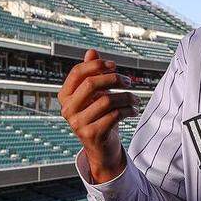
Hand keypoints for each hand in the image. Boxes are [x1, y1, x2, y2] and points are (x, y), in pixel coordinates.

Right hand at [58, 48, 139, 181]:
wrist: (102, 149)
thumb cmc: (99, 117)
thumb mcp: (95, 95)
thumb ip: (91, 74)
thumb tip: (91, 52)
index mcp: (65, 96)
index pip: (77, 72)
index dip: (97, 65)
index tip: (114, 65)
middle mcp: (67, 109)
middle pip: (92, 84)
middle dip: (114, 79)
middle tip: (129, 82)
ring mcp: (77, 123)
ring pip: (107, 100)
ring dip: (126, 97)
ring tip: (135, 99)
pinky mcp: (91, 134)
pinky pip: (114, 115)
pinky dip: (127, 110)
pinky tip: (133, 110)